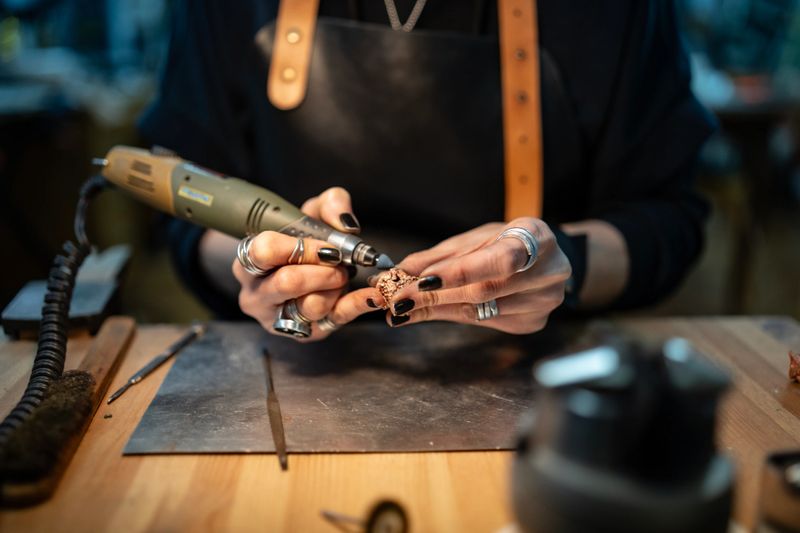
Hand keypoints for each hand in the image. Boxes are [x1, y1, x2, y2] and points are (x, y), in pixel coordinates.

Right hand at [232, 187, 365, 340]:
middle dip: (323, 270)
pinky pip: (334, 320)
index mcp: (248, 260)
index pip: (264, 251)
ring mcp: (277, 318)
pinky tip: (372, 295)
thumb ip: (330, 205)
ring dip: (337, 287)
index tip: (328, 247)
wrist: (307, 271)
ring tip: (341, 277)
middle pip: (287, 282)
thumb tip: (346, 223)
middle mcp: (256, 294)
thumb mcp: (313, 213)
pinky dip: (357, 305)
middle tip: (340, 264)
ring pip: (311, 305)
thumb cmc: (304, 240)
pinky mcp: (303, 333)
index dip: (301, 247)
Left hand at [379, 218, 571, 333]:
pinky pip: (484, 322)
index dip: (461, 271)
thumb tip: (400, 272)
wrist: (543, 257)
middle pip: (485, 291)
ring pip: (480, 310)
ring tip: (404, 306)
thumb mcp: (476, 238)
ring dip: (437, 309)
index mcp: (537, 238)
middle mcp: (548, 273)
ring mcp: (544, 302)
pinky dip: (452, 316)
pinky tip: (429, 311)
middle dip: (435, 295)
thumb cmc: (507, 242)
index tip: (423, 280)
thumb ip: (440, 256)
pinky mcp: (532, 322)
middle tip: (398, 297)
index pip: (500, 260)